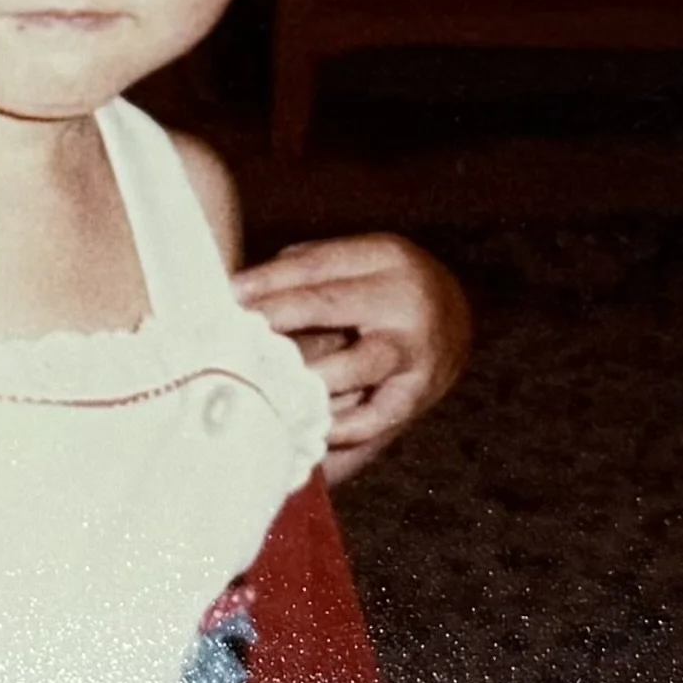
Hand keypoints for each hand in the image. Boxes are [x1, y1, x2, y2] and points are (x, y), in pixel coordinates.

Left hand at [231, 233, 469, 482]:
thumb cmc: (379, 288)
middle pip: (330, 304)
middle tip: (234, 331)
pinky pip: (379, 415)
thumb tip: (240, 292)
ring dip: (311, 375)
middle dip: (277, 316)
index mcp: (381, 256)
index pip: (314, 266)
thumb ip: (303, 272)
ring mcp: (415, 347)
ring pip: (359, 363)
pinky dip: (343, 425)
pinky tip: (308, 426)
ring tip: (268, 382)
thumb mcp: (354, 264)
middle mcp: (403, 297)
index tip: (228, 294)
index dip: (268, 280)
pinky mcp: (419, 392)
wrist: (454, 318)